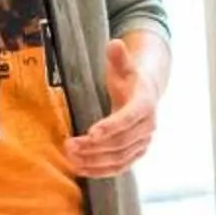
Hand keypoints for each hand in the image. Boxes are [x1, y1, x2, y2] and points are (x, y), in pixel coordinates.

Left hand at [64, 37, 160, 177]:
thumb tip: (114, 43)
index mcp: (145, 104)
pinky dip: (100, 171)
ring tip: (70, 157)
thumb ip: (119, 57)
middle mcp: (147, 127)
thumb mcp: (124, 66)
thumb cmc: (130, 79)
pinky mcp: (135, 154)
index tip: (91, 133)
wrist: (146, 94)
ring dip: (94, 160)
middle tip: (68, 145)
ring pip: (119, 158)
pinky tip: (80, 169)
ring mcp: (142, 143)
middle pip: (121, 142)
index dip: (112, 127)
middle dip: (94, 147)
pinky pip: (119, 167)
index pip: (130, 118)